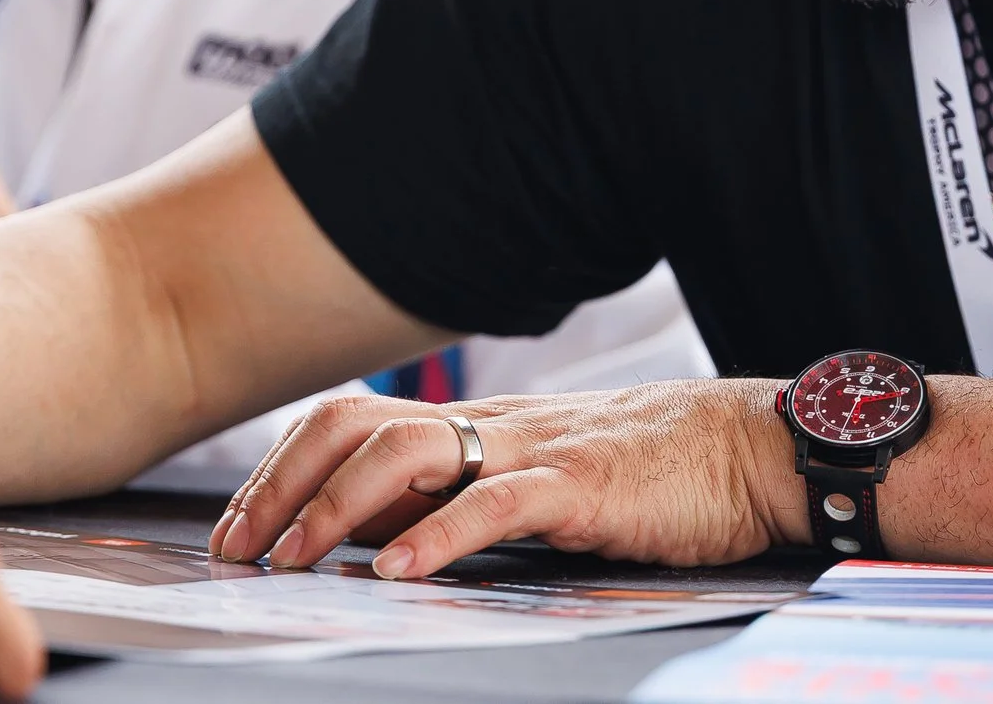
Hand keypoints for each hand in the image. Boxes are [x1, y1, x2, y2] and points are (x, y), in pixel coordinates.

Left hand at [208, 381, 809, 578]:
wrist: (754, 449)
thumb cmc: (660, 475)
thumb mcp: (545, 481)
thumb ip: (466, 497)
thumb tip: (376, 534)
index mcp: (484, 425)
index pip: (355, 421)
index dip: (285, 468)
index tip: (240, 527)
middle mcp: (496, 426)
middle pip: (358, 426)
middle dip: (284, 486)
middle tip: (238, 548)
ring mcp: (537, 450)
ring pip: (409, 452)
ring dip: (335, 509)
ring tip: (293, 559)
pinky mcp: (583, 486)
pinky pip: (496, 501)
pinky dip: (437, 535)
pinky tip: (398, 572)